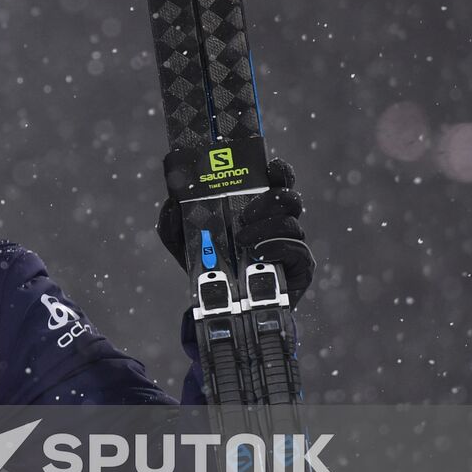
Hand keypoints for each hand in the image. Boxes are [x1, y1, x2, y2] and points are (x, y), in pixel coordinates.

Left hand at [156, 158, 315, 302]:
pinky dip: (277, 248)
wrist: (222, 303)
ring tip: (242, 240)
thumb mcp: (183, 242)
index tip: (270, 168)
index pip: (278, 180)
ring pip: (291, 223)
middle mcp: (278, 222)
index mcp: (257, 207)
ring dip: (266, 228)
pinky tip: (259, 253)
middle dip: (269, 200)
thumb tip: (172, 202)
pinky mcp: (300, 266)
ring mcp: (292, 243)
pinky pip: (297, 250)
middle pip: (290, 198)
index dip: (279, 171)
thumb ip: (173, 222)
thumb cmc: (208, 263)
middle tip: (246, 214)